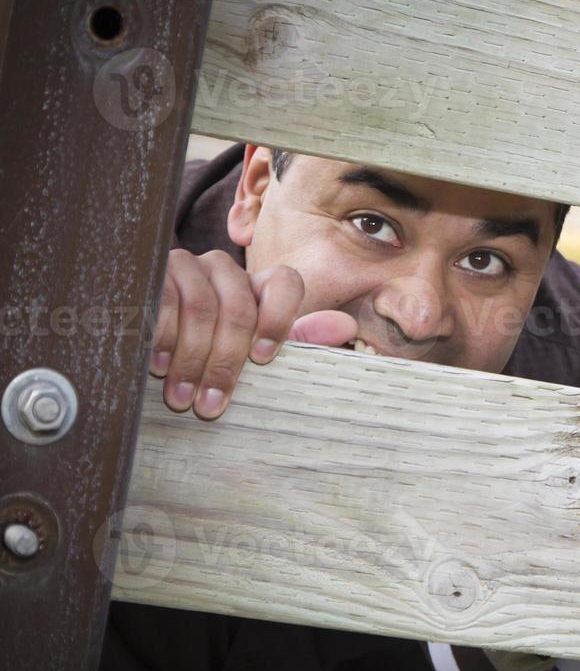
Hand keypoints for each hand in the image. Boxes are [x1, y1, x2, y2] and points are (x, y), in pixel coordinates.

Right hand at [150, 249, 355, 419]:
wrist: (145, 344)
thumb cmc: (208, 354)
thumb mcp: (253, 352)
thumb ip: (297, 340)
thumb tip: (345, 326)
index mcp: (257, 284)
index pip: (286, 282)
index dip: (279, 319)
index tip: (263, 359)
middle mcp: (225, 269)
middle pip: (239, 307)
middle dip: (225, 363)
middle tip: (209, 406)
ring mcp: (188, 264)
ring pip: (201, 307)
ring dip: (191, 359)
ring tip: (182, 397)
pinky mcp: (153, 272)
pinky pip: (163, 302)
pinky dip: (162, 339)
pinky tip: (157, 367)